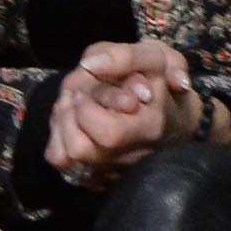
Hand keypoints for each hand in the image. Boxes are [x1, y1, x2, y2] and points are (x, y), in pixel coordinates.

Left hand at [48, 39, 196, 180]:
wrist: (173, 118)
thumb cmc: (160, 83)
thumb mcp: (154, 58)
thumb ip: (126, 57)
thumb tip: (89, 65)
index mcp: (150, 128)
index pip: (110, 133)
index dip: (89, 108)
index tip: (90, 89)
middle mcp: (130, 157)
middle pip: (80, 149)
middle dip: (70, 115)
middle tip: (77, 96)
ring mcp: (112, 169)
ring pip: (68, 158)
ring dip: (61, 124)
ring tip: (71, 106)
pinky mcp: (97, 174)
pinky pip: (61, 161)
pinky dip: (58, 137)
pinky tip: (71, 121)